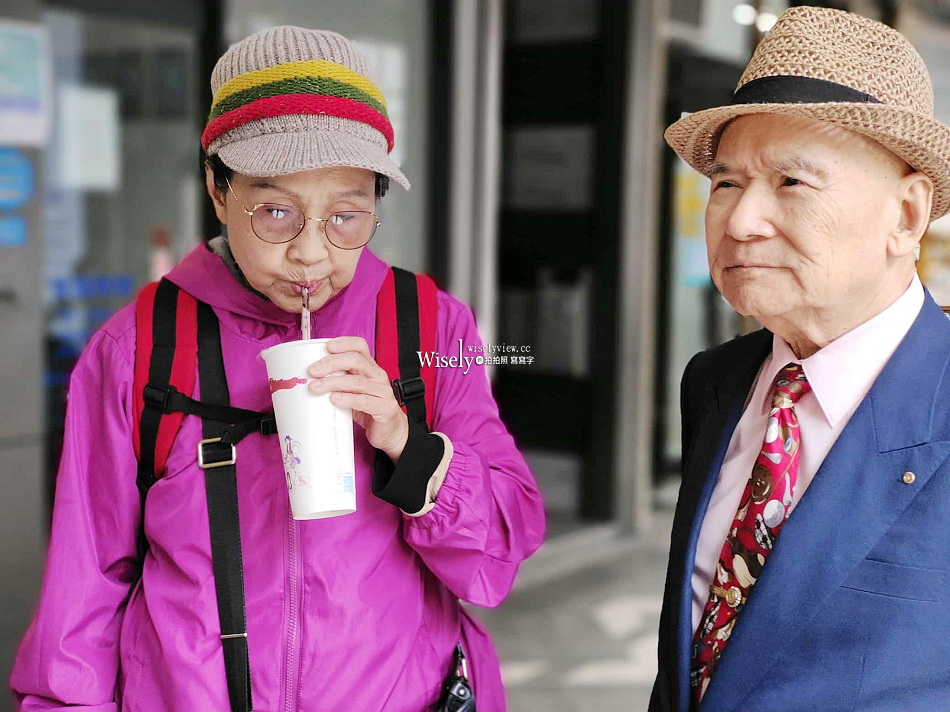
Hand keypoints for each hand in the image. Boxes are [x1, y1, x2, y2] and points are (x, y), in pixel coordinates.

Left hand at [307, 337, 408, 461]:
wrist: (389, 431)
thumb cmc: (367, 408)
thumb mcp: (352, 390)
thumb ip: (337, 381)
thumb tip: (307, 378)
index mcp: (369, 367)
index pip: (360, 347)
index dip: (344, 343)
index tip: (327, 346)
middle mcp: (378, 376)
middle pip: (355, 360)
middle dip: (331, 363)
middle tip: (313, 371)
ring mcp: (383, 392)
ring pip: (357, 382)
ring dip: (333, 382)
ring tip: (317, 387)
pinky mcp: (385, 408)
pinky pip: (365, 401)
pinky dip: (348, 399)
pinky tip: (335, 399)